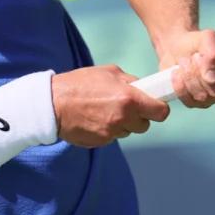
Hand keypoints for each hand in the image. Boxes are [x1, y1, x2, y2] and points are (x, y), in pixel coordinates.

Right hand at [51, 65, 170, 146]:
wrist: (52, 104)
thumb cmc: (80, 83)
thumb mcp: (109, 72)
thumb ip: (130, 82)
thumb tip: (143, 89)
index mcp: (129, 99)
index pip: (161, 112)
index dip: (158, 109)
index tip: (153, 105)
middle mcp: (124, 119)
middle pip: (145, 125)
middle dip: (138, 117)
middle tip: (124, 107)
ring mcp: (112, 133)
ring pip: (128, 131)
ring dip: (122, 124)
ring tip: (103, 111)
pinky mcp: (101, 142)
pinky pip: (112, 137)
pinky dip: (107, 130)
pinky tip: (94, 119)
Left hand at [157, 29, 214, 108]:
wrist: (176, 48)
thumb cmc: (197, 42)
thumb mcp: (207, 37)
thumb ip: (212, 53)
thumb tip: (211, 78)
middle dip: (202, 73)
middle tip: (195, 56)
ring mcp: (214, 98)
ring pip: (202, 97)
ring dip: (190, 76)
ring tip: (185, 61)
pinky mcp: (196, 103)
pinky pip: (189, 101)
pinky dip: (180, 85)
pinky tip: (177, 72)